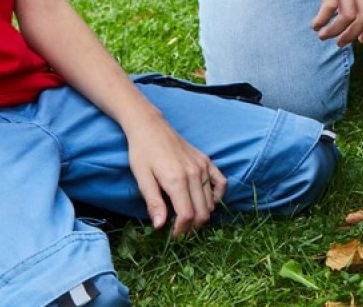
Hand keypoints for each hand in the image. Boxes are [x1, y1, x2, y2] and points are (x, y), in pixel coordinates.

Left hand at [125, 114, 226, 238]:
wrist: (150, 126)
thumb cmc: (142, 152)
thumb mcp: (142, 178)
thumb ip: (154, 202)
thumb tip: (160, 226)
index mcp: (176, 180)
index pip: (187, 215)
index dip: (181, 231)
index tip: (173, 236)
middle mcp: (194, 174)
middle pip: (202, 212)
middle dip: (192, 228)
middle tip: (179, 231)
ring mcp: (203, 166)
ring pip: (211, 202)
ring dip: (201, 215)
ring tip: (187, 218)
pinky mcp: (207, 161)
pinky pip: (221, 183)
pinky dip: (217, 197)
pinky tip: (205, 202)